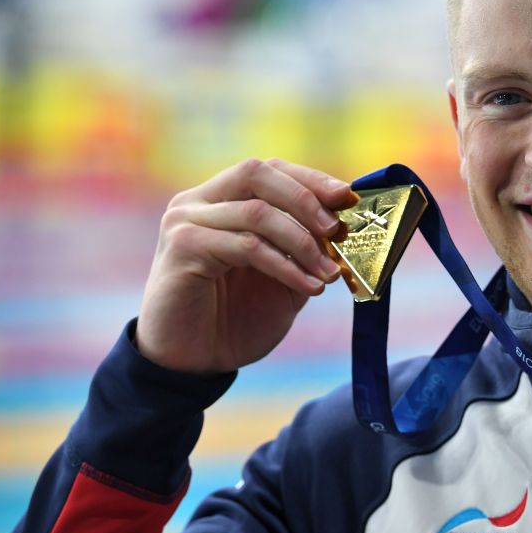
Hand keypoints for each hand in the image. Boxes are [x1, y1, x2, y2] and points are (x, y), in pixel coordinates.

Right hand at [135, 158, 358, 373]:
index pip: (270, 170)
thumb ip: (306, 248)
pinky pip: (247, 246)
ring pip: (257, 213)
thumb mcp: (284, 277)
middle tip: (337, 230)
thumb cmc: (236, 317)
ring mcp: (187, 221)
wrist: (194, 363)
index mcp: (222, 200)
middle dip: (306, 199)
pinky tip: (309, 287)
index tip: (348, 197)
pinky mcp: (183, 247)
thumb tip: (346, 225)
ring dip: (303, 243)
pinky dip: (285, 265)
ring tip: (330, 273)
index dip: (311, 179)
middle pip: (258, 174)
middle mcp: (199, 201)